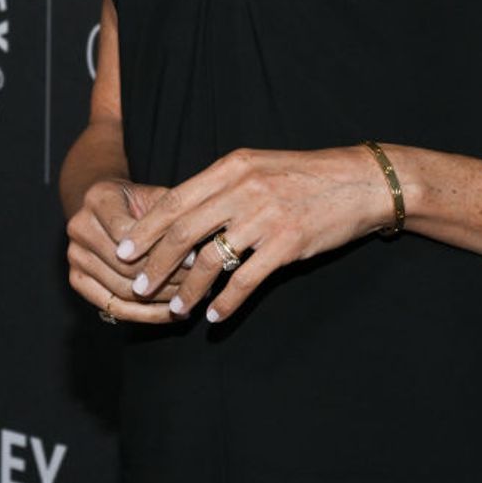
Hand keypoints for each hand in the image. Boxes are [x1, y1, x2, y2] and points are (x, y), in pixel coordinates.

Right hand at [66, 178, 195, 323]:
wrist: (109, 206)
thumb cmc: (142, 202)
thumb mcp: (157, 197)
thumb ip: (172, 217)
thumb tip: (197, 250)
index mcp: (99, 198)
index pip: (128, 234)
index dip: (162, 250)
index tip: (194, 261)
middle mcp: (80, 227)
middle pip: (125, 265)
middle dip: (165, 278)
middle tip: (196, 285)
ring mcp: (74, 255)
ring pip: (121, 289)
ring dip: (159, 299)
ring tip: (189, 299)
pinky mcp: (77, 279)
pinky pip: (113, 306)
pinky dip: (145, 314)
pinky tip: (171, 313)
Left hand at [114, 145, 391, 323]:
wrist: (359, 181)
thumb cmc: (306, 175)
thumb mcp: (259, 166)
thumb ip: (222, 187)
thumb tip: (182, 217)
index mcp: (233, 166)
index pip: (175, 200)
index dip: (145, 229)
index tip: (122, 251)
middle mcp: (244, 188)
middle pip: (184, 232)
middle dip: (155, 264)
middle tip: (138, 286)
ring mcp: (266, 216)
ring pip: (211, 260)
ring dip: (188, 290)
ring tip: (175, 310)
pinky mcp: (287, 243)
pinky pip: (246, 280)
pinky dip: (226, 302)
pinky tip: (215, 316)